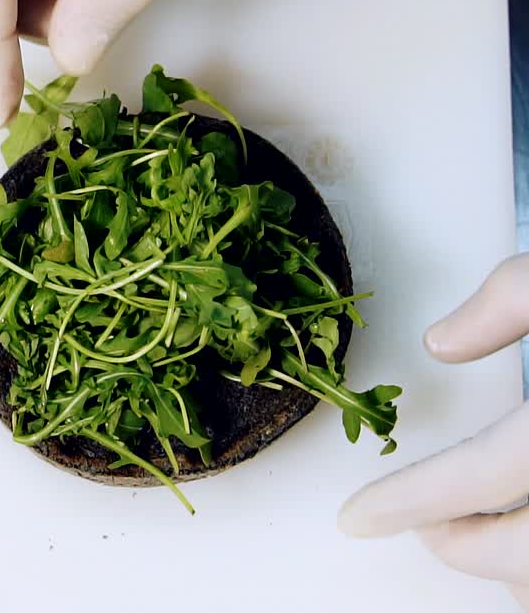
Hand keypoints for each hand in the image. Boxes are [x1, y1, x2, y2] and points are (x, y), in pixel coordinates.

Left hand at [339, 253, 528, 604]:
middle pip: (526, 554)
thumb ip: (510, 299)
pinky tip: (524, 526)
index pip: (482, 474)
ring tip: (482, 533)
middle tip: (428, 525)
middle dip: (467, 549)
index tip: (354, 519)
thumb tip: (442, 343)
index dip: (409, 501)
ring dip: (515, 565)